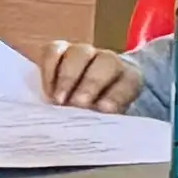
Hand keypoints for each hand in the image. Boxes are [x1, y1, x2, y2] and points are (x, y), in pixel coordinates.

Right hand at [36, 37, 151, 113]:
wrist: (82, 94)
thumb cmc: (96, 111)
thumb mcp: (106, 118)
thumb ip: (103, 120)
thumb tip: (90, 128)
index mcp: (129, 78)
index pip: (127, 83)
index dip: (116, 95)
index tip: (103, 110)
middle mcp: (108, 60)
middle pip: (104, 63)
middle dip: (90, 85)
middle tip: (77, 103)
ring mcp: (84, 52)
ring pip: (78, 54)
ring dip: (67, 78)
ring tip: (58, 100)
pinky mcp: (60, 49)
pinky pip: (54, 51)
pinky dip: (49, 70)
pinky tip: (48, 91)